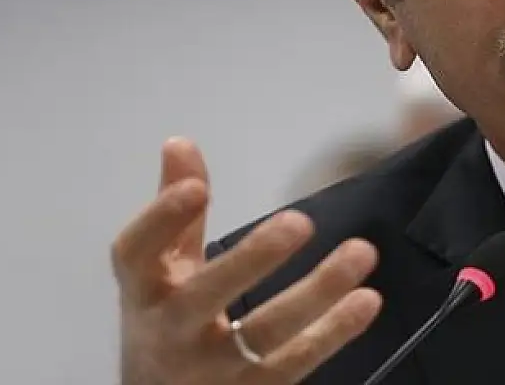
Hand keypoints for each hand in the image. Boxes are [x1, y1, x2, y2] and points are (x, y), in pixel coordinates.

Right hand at [112, 137, 382, 383]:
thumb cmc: (166, 323)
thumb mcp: (160, 272)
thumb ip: (176, 213)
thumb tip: (180, 142)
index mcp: (145, 291)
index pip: (137, 253)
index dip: (161, 220)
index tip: (198, 187)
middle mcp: (171, 331)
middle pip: (206, 295)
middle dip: (252, 258)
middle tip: (301, 220)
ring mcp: (212, 368)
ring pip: (265, 334)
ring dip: (317, 292)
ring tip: (362, 251)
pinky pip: (296, 363)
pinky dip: (334, 332)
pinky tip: (367, 299)